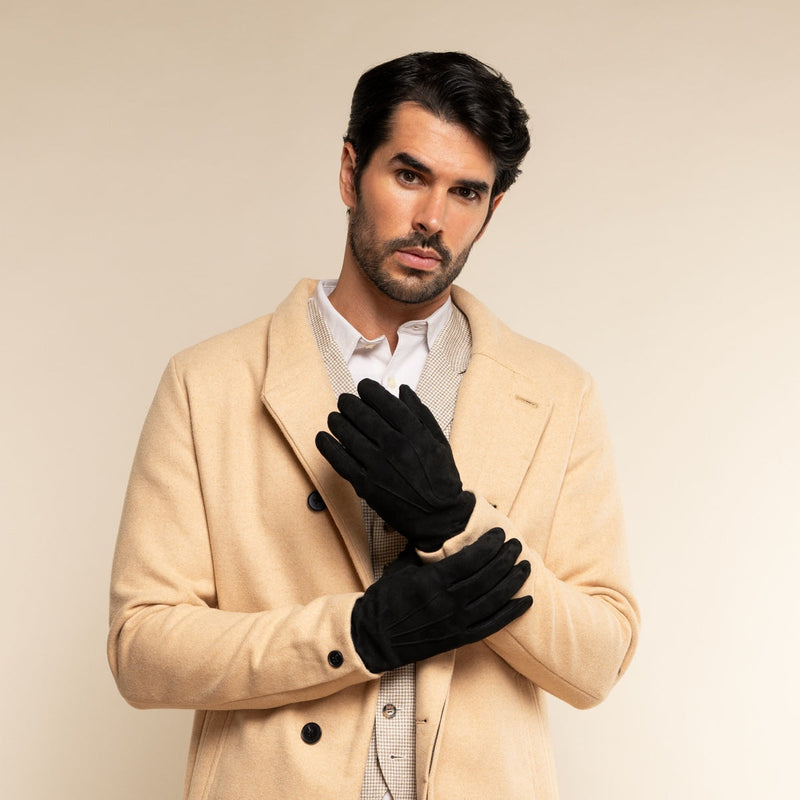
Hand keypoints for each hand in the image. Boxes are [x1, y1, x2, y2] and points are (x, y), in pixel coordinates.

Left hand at [315, 378, 475, 551]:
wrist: (438, 517)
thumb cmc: (441, 479)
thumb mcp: (439, 441)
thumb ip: (421, 414)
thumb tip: (402, 389)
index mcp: (415, 433)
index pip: (385, 402)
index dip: (370, 390)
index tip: (363, 387)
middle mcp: (395, 446)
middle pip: (363, 416)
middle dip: (350, 403)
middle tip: (344, 400)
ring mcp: (379, 466)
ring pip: (348, 435)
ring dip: (337, 422)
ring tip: (334, 417)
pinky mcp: (366, 485)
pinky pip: (340, 461)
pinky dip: (328, 447)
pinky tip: (323, 437)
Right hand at [351, 528, 531, 672]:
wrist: (375, 638)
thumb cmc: (386, 599)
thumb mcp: (402, 569)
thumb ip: (426, 554)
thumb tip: (443, 534)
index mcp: (433, 581)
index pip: (471, 559)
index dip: (489, 545)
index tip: (500, 534)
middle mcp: (448, 602)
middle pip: (487, 577)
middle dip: (505, 558)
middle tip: (517, 545)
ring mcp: (456, 622)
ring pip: (494, 599)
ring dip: (513, 581)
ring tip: (525, 566)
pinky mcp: (460, 638)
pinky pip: (492, 625)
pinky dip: (511, 613)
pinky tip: (525, 601)